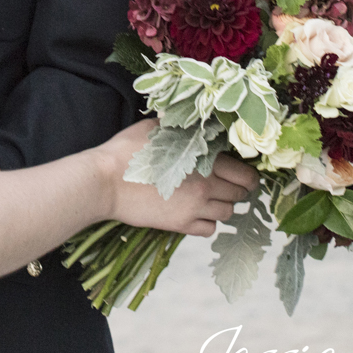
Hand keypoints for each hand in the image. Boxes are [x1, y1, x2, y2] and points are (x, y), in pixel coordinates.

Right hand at [95, 119, 259, 235]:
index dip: (248, 173)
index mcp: (204, 162)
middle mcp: (206, 188)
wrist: (105, 182)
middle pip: (240, 194)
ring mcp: (194, 209)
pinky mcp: (180, 225)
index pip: (245, 174)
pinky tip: (196, 212)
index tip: (242, 171)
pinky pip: (208, 229)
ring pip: (227, 213)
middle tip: (227, 183)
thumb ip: (182, 128)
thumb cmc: (127, 151)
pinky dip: (207, 222)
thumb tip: (195, 122)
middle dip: (238, 188)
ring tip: (210, 197)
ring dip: (223, 205)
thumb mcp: (157, 128)